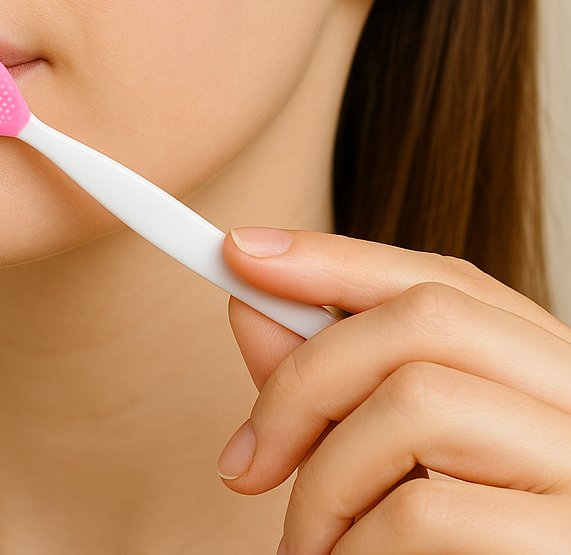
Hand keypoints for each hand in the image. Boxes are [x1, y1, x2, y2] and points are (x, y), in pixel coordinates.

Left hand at [218, 228, 570, 553]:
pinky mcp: (566, 549)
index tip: (239, 253)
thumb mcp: (395, 461)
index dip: (333, 258)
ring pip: (416, 403)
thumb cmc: (461, 550)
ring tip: (308, 546)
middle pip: (422, 320)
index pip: (442, 278)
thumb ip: (330, 382)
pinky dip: (355, 546)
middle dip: (306, 378)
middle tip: (243, 463)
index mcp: (545, 373)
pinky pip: (421, 514)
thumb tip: (248, 302)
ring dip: (324, 480)